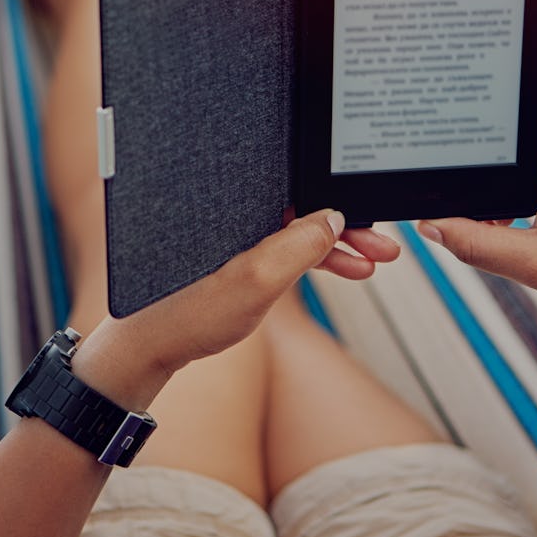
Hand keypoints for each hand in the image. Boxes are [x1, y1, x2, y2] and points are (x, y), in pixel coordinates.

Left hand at [76, 209, 397, 407]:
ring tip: (373, 264)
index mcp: (239, 204)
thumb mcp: (256, 282)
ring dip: (337, 247)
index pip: (300, 190)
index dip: (340, 204)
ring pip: (300, 230)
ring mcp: (239, 231)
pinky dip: (315, 260)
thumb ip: (298, 246)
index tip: (372, 221)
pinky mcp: (239, 251)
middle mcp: (239, 209)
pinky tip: (344, 270)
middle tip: (385, 248)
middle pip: (305, 207)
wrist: (151, 347)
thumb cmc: (191, 313)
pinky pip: (287, 248)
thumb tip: (333, 218)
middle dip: (348, 228)